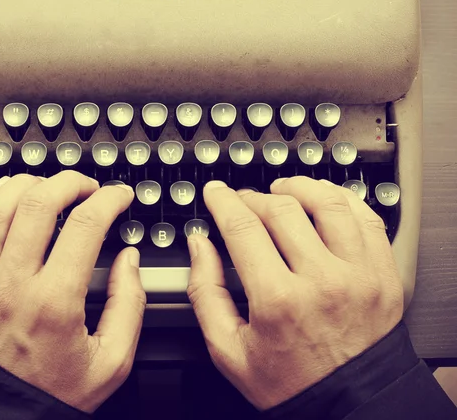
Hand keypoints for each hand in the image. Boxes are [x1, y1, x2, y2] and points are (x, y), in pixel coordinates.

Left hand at [0, 171, 144, 412]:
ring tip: (45, 186)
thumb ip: (129, 306)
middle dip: (71, 182)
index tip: (118, 196)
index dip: (109, 200)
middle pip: (40, 203)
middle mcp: (12, 286)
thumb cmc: (48, 393)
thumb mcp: (110, 362)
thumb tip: (129, 260)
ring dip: (26, 184)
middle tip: (86, 186)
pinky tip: (2, 198)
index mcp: (54, 303)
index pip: (86, 225)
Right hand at [187, 177, 403, 409]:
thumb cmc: (291, 381)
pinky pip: (366, 217)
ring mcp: (359, 275)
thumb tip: (200, 245)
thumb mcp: (228, 349)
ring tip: (283, 189)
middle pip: (281, 209)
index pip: (243, 227)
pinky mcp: (383, 274)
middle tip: (243, 201)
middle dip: (253, 197)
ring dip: (299, 187)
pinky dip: (342, 199)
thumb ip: (205, 292)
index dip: (223, 200)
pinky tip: (323, 199)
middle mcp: (322, 281)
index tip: (216, 192)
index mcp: (279, 301)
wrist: (351, 405)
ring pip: (327, 203)